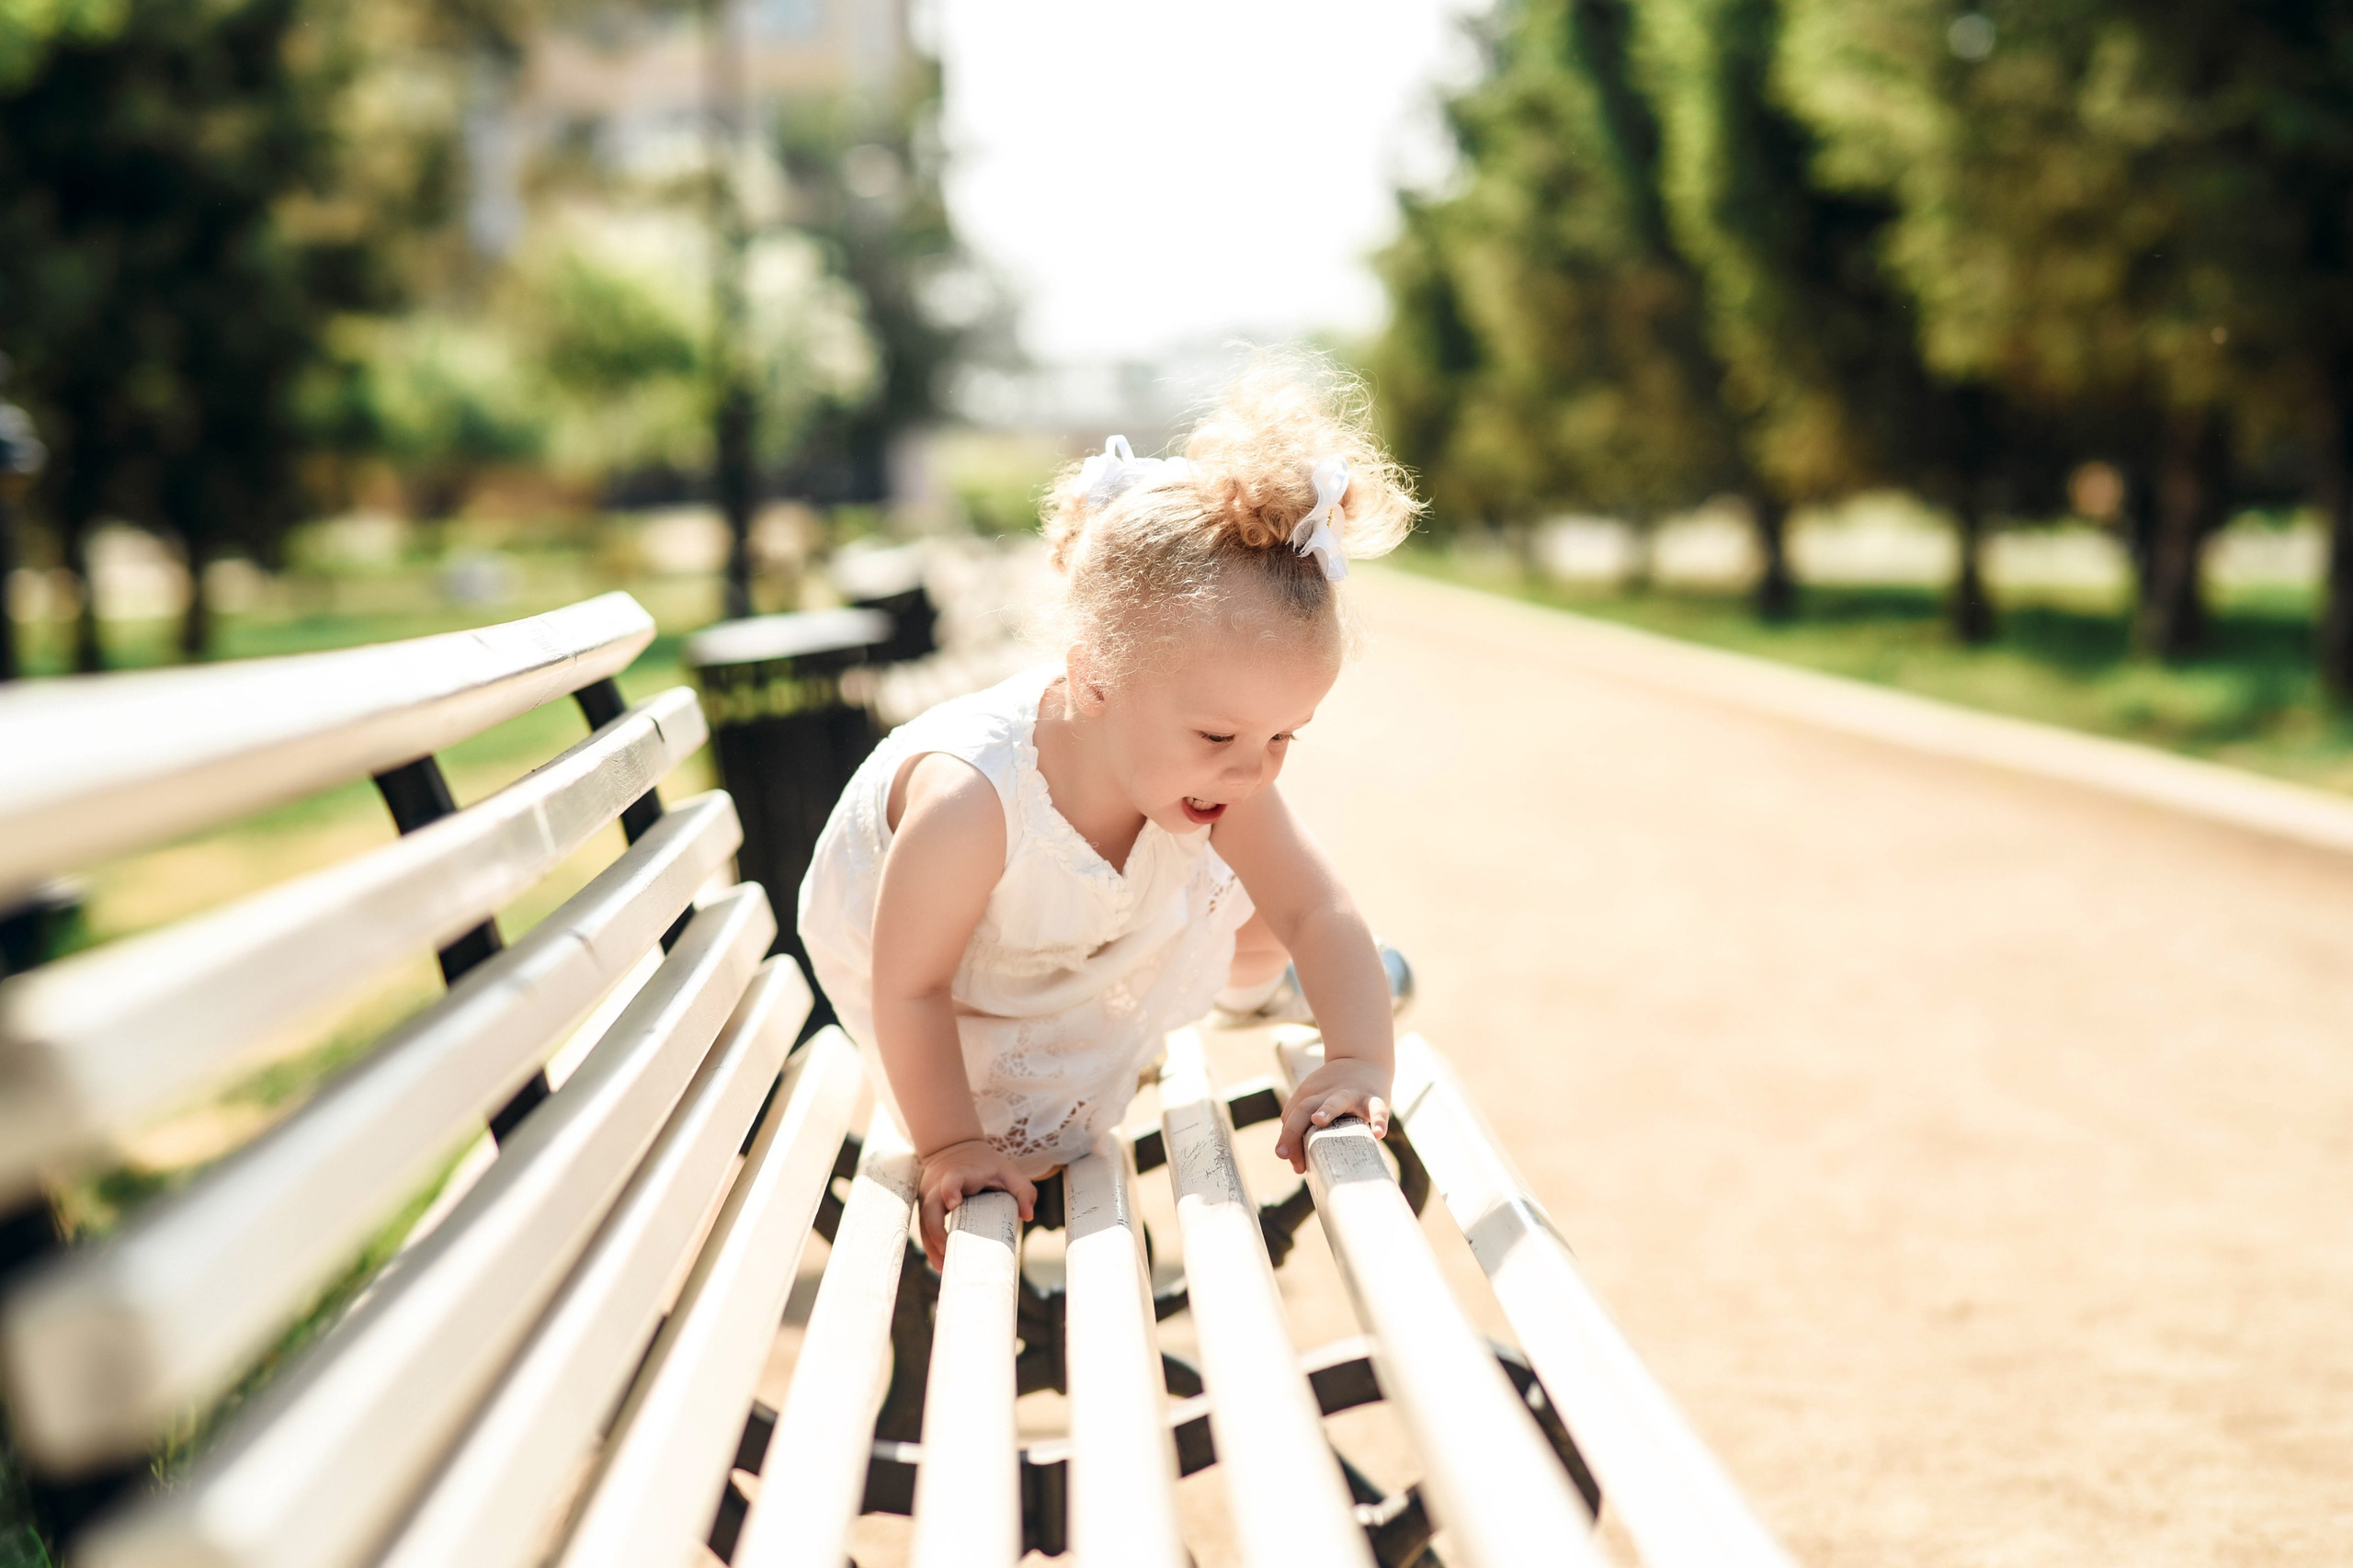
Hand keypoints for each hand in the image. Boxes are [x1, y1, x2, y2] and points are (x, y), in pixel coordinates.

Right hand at [916, 1137, 1036, 1267]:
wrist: (953, 1148)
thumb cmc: (984, 1164)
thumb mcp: (1007, 1170)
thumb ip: (1022, 1189)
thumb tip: (1028, 1215)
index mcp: (960, 1173)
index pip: (951, 1180)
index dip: (950, 1190)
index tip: (954, 1203)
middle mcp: (939, 1186)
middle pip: (930, 1209)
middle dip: (936, 1232)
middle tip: (947, 1253)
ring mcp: (929, 1197)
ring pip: (924, 1223)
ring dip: (932, 1246)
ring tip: (943, 1267)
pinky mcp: (926, 1207)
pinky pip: (924, 1229)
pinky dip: (931, 1246)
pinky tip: (940, 1263)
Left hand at [1274, 1056, 1392, 1172]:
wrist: (1364, 1058)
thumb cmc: (1335, 1091)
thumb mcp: (1315, 1099)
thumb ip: (1302, 1124)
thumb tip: (1294, 1163)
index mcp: (1309, 1095)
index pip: (1291, 1118)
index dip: (1286, 1139)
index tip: (1284, 1157)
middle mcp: (1327, 1093)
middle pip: (1304, 1109)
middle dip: (1292, 1131)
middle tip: (1284, 1155)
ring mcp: (1351, 1094)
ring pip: (1336, 1101)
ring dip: (1326, 1110)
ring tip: (1317, 1120)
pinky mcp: (1374, 1098)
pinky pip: (1377, 1109)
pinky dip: (1378, 1120)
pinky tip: (1377, 1134)